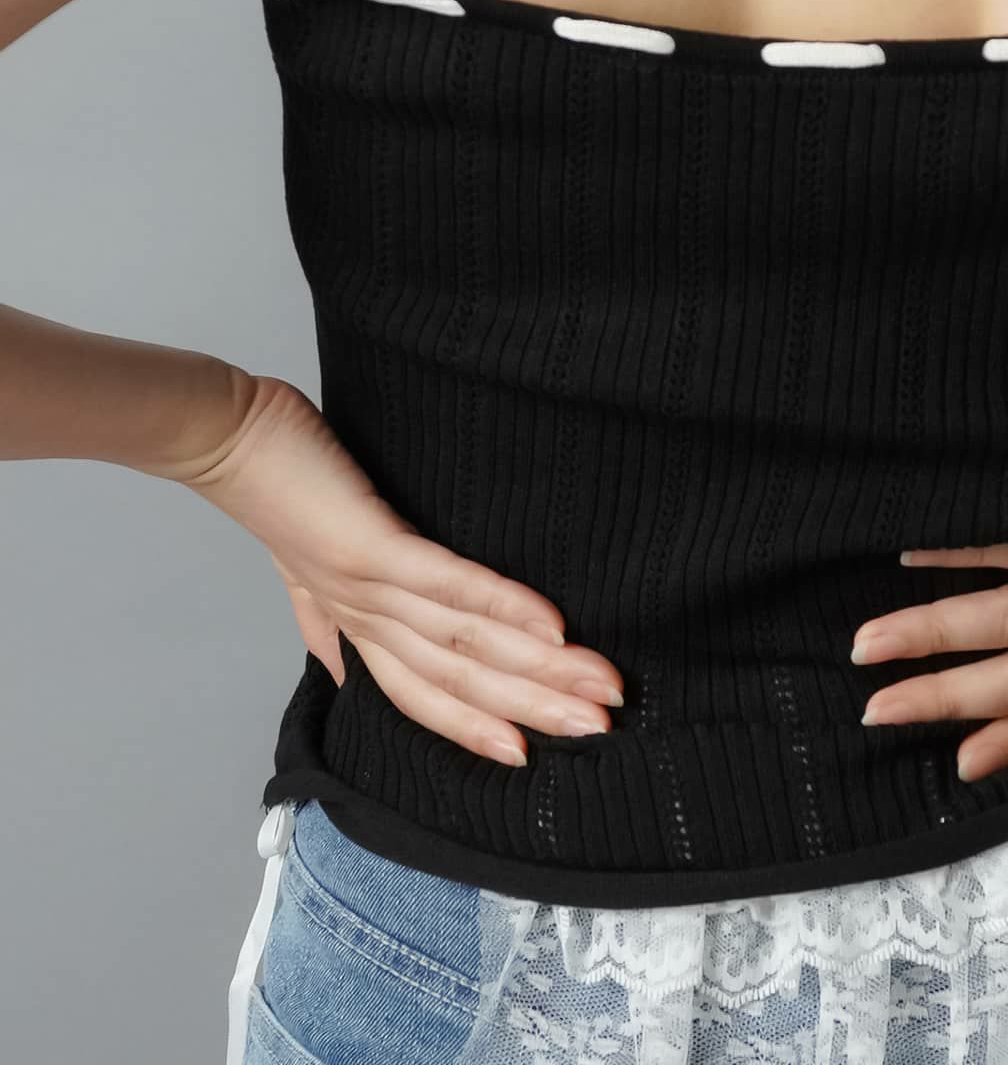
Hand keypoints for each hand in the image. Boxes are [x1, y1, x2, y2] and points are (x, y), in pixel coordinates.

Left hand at [181, 376, 624, 767]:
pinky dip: (505, 609)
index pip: (423, 693)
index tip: (534, 753)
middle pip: (459, 680)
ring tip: (596, 686)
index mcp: (357, 623)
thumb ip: (319, 616)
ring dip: (540, 669)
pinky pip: (451, 585)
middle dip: (534, 708)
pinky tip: (554, 625)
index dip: (476, 727)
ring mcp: (371, 586)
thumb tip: (338, 666)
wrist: (223, 435)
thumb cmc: (273, 485)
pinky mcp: (376, 545)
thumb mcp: (299, 560)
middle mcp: (368, 617)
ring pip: (465, 644)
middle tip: (601, 728)